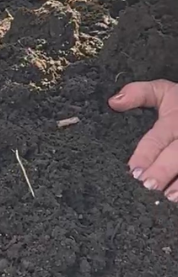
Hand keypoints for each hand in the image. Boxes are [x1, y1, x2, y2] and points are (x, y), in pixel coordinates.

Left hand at [111, 79, 177, 201]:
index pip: (158, 138)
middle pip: (176, 154)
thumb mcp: (162, 91)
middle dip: (162, 170)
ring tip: (167, 194)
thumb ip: (137, 94)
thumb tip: (113, 102)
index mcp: (174, 120)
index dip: (146, 154)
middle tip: (147, 184)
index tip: (133, 168)